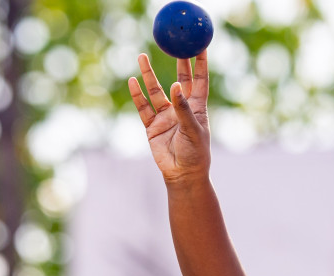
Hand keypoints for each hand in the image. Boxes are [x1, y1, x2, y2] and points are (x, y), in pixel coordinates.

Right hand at [128, 51, 209, 185]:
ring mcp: (166, 117)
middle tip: (172, 43)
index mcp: (197, 108)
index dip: (200, 64)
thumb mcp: (193, 130)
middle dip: (176, 62)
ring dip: (148, 75)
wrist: (182, 175)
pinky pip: (143, 107)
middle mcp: (181, 109)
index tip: (200, 45)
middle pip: (178, 80)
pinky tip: (133, 82)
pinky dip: (137, 95)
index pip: (199, 80)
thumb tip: (174, 85)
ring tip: (141, 57)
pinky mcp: (152, 126)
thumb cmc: (195, 154)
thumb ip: (183, 109)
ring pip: (156, 91)